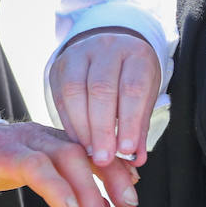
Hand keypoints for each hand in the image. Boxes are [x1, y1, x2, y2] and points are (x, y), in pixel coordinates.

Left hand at [0, 121, 128, 206]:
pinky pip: (88, 150)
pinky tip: (129, 184)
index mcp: (0, 147)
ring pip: (83, 149)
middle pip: (66, 154)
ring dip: (108, 173)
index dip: (54, 185)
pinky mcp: (59, 142)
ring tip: (128, 203)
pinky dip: (110, 165)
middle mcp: (28, 137)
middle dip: (88, 185)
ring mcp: (47, 137)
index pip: (32, 162)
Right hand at [49, 29, 160, 169]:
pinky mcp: (60, 65)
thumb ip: (139, 127)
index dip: (129, 121)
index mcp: (135, 53)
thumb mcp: (145, 97)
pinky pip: (60, 96)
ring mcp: (80, 53)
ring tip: (90, 152)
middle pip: (101, 89)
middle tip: (104, 158)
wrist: (110, 50)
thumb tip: (136, 159)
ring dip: (82, 127)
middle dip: (102, 128)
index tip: (126, 150)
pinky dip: (69, 123)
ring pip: (75, 91)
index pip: (132, 88)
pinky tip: (78, 141)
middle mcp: (107, 47)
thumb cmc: (131, 78)